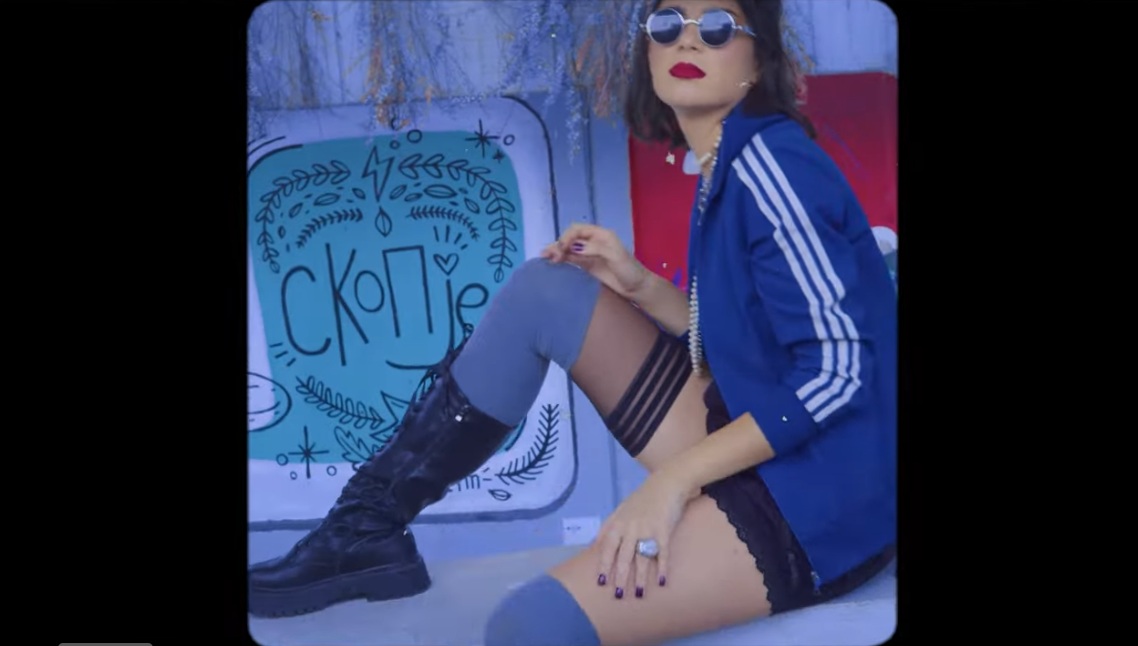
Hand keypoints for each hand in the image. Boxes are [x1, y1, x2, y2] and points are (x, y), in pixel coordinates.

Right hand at [541, 223, 650, 300]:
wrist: (636, 288)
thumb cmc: (629, 270)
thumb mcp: (615, 256)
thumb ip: (596, 249)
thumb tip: (575, 248)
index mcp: (601, 235)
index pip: (578, 229)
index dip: (567, 236)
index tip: (563, 249)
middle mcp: (593, 241)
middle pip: (570, 238)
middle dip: (559, 244)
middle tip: (550, 256)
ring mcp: (588, 254)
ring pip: (568, 248)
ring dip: (557, 251)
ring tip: (545, 258)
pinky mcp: (587, 266)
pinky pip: (570, 259)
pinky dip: (561, 259)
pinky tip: (552, 262)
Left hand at [593, 468, 696, 598]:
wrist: (666, 483)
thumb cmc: (642, 499)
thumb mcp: (620, 509)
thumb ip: (608, 526)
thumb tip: (594, 545)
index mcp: (618, 523)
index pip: (607, 547)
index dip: (604, 565)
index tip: (601, 582)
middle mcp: (631, 528)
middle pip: (624, 556)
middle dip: (620, 576)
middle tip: (618, 594)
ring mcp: (648, 530)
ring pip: (642, 557)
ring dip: (640, 577)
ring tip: (638, 594)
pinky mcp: (664, 531)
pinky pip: (662, 552)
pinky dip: (662, 567)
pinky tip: (661, 581)